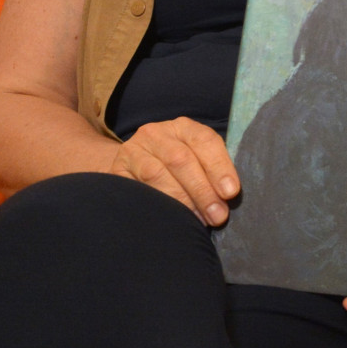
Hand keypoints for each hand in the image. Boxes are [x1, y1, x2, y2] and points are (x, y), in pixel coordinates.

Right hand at [108, 117, 238, 225]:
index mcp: (182, 127)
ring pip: (156, 174)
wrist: (135, 170)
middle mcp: (156, 133)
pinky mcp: (116, 171)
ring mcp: (132, 150)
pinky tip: (169, 218)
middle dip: (202, 190)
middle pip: (181, 159)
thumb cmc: (179, 170)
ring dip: (180, 200)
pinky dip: (155, 204)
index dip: (219, 166)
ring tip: (196, 220)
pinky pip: (136, 189)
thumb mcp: (197, 160)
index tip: (231, 192)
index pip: (204, 140)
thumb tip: (230, 196)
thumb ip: (213, 171)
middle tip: (217, 216)